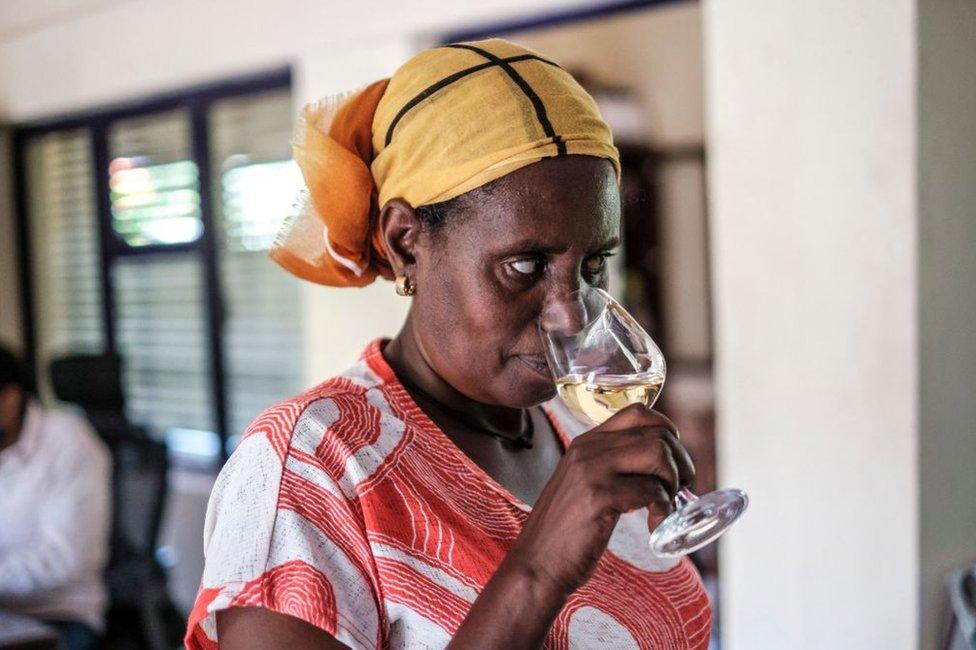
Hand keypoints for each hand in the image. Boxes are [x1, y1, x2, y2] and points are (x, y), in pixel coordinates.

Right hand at [503, 404, 694, 597]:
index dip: (667, 432)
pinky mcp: (598, 497)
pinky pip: (650, 490)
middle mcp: (588, 448)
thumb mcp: (584, 486)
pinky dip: (662, 510)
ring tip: (664, 507)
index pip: (639, 412)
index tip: (674, 460)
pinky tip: (653, 527)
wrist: (536, 564)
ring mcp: (591, 470)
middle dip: (680, 463)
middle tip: (677, 491)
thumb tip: (660, 462)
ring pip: (657, 454)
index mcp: (586, 442)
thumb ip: (611, 467)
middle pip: (657, 434)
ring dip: (673, 483)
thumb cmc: (567, 532)